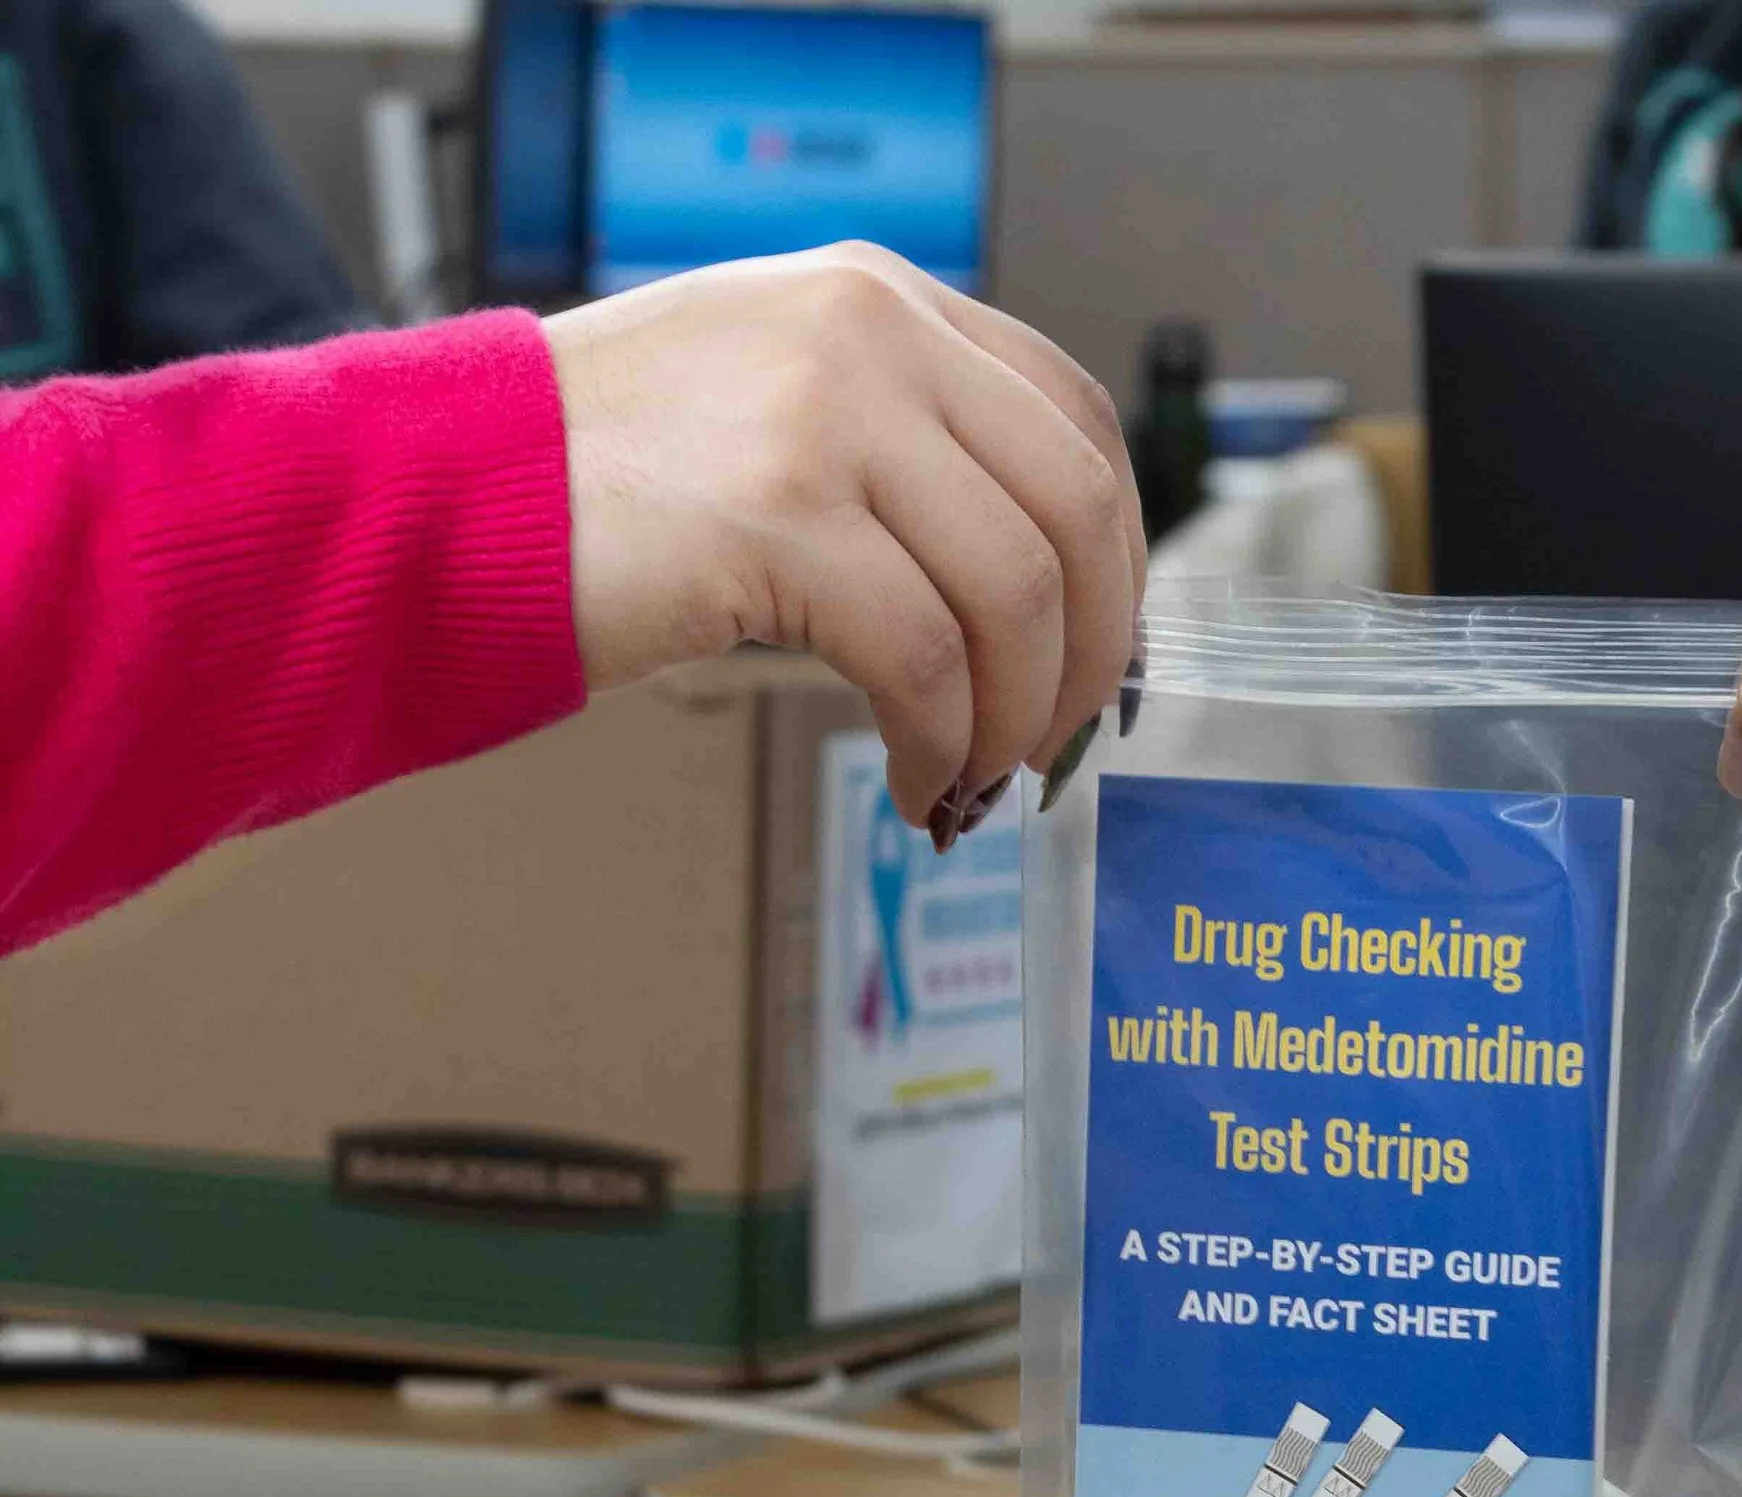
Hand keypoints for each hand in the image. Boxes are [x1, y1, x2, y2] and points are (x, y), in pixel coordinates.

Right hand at [544, 244, 1144, 835]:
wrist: (452, 495)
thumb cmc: (609, 481)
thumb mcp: (782, 402)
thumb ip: (906, 446)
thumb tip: (1040, 587)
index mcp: (885, 301)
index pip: (1079, 423)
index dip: (1120, 562)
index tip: (1099, 655)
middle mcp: (869, 335)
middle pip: (1075, 513)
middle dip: (1087, 659)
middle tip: (1053, 746)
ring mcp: (822, 416)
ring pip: (1013, 598)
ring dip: (1011, 721)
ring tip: (971, 778)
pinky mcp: (775, 518)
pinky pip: (924, 664)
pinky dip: (940, 746)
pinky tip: (913, 781)